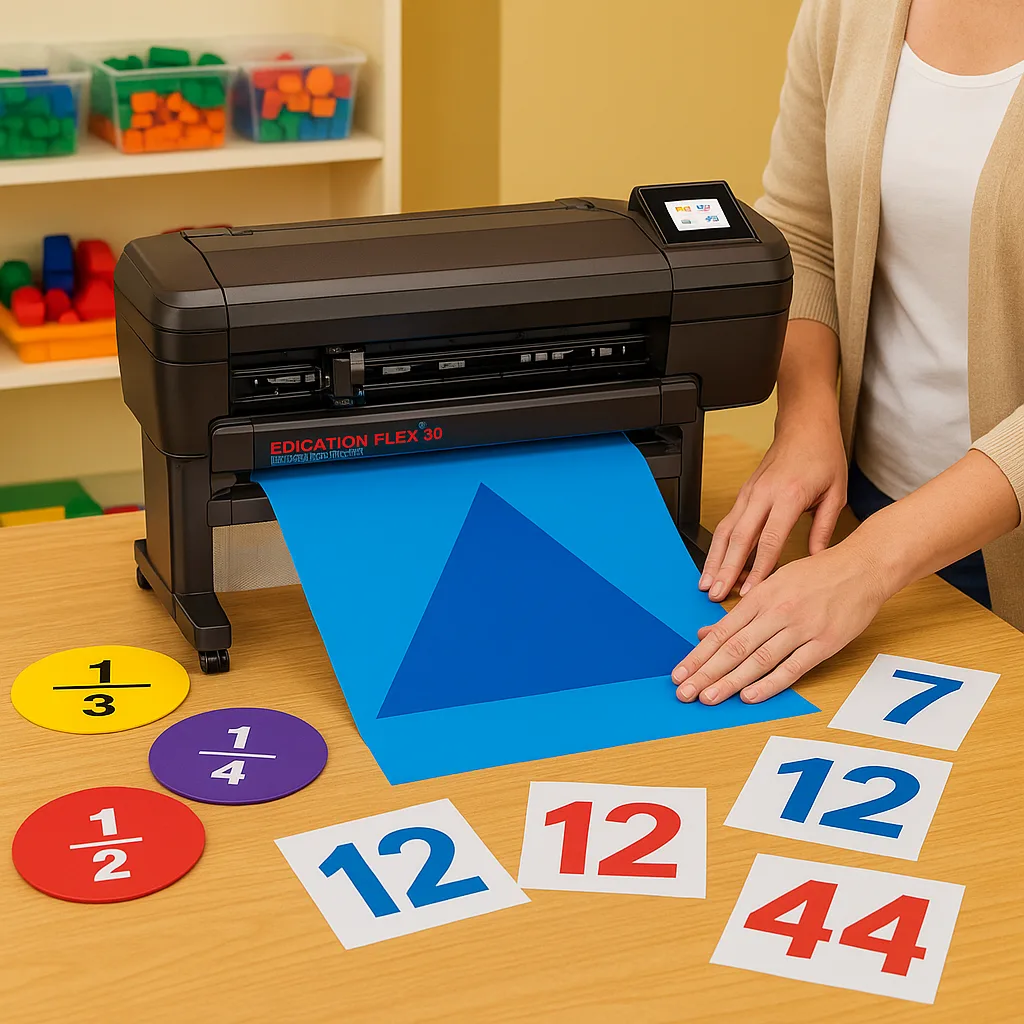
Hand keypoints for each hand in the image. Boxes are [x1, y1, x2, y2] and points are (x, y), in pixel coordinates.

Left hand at [674, 539, 889, 704]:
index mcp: (761, 596)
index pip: (722, 632)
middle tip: (685, 692)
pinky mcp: (825, 643)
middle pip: (735, 647)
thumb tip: (704, 633)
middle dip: (706, 672)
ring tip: (709, 697)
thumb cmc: (817, 574)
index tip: (679, 673)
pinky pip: (793, 668)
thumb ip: (740, 613)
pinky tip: (749, 696)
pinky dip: (769, 684)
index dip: (698, 655)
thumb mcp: (773, 583)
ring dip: (731, 682)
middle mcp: (777, 611)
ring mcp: (801, 628)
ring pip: (759, 659)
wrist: (863, 567)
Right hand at [700, 406, 846, 602]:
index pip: (770, 539)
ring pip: (726, 531)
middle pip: (739, 538)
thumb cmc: (823, 456)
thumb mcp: (836, 494)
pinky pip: (727, 523)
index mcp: (790, 495)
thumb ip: (824, 529)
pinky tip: (715, 563)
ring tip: (706, 583)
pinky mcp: (743, 493)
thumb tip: (816, 561)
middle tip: (716, 594)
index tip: (751, 591)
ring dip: (714, 559)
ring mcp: (749, 493)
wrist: (805, 426)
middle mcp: (764, 494)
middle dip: (726, 569)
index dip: (759, 568)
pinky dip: (719, 546)